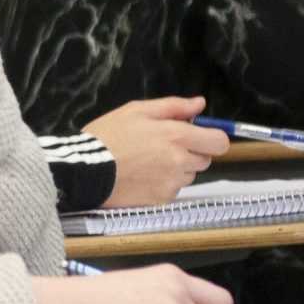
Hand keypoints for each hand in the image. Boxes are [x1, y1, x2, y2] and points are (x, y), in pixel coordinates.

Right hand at [84, 96, 228, 208]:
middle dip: (191, 152)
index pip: (219, 142)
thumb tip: (199, 104)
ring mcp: (172, 183)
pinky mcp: (162, 199)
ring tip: (148, 161)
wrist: (85, 171)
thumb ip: (173, 106)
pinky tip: (142, 175)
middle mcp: (180, 161)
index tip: (199, 135)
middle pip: (205, 159)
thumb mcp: (137, 110)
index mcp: (177, 136)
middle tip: (163, 146)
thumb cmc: (108, 137)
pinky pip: (173, 189)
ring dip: (177, 168)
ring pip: (189, 175)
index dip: (212, 137)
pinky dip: (163, 183)